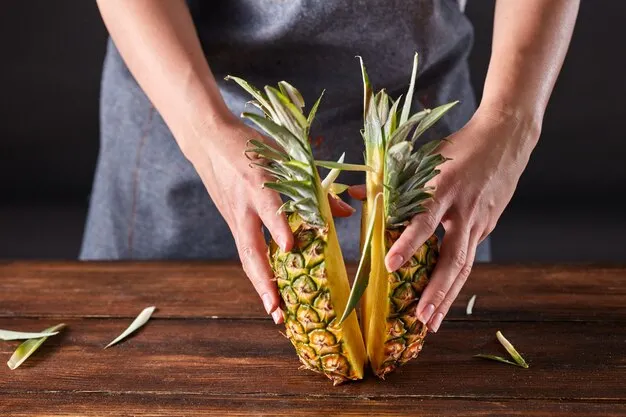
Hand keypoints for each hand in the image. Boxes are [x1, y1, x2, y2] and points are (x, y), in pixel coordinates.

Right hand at [185, 118, 355, 323]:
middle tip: (276, 308)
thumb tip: (345, 211)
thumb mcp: (285, 156)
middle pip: (251, 249)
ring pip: (246, 257)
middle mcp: (243, 206)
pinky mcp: (232, 223)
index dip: (279, 228)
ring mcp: (235, 217)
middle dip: (264, 280)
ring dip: (260, 286)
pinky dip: (258, 274)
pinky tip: (271, 293)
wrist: (208, 140)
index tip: (290, 248)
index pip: (269, 209)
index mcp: (257, 183)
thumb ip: (314, 187)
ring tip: (276, 313)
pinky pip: (245, 252)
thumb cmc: (251, 144)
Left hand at [350, 106, 539, 331]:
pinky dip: (455, 279)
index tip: (389, 264)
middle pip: (452, 258)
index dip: (407, 243)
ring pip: (464, 265)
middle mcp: (464, 209)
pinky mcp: (487, 225)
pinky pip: (469, 256)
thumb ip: (391, 180)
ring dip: (447, 296)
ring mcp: (479, 221)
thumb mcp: (425, 155)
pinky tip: (443, 297)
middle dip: (436, 291)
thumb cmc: (460, 144)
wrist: (507, 136)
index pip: (424, 220)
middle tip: (420, 318)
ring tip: (431, 322)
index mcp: (444, 187)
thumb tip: (356, 195)